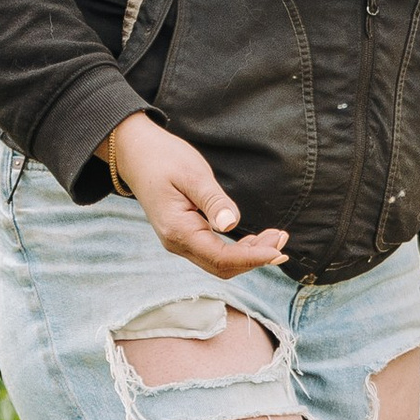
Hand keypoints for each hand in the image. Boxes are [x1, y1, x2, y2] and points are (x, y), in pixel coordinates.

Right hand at [100, 114, 290, 272]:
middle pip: (223, 266)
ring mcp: (180, 241)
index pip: (221, 258)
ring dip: (249, 254)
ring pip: (220, 262)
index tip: (277, 252)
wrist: (135, 153)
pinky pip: (214, 252)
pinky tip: (257, 239)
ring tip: (276, 238)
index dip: (252, 258)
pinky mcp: (185, 235)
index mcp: (178, 230)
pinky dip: (238, 249)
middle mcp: (177, 243)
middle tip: (283, 239)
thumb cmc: (163, 158)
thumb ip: (213, 201)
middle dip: (256, 257)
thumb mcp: (192, 174)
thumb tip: (232, 224)